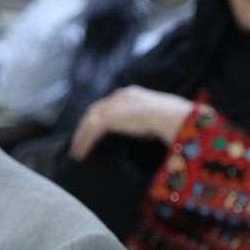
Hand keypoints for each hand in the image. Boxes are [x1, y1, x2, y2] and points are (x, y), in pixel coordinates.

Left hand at [69, 85, 193, 160]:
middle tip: (78, 142)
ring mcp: (113, 107)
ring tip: (77, 153)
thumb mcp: (157, 116)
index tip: (92, 130)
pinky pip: (91, 133)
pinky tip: (81, 155)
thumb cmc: (172, 119)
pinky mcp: (109, 119)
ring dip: (81, 138)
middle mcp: (118, 98)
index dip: (97, 118)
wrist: (171, 116)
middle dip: (84, 127)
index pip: (107, 105)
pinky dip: (85, 144)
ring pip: (89, 123)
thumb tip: (149, 131)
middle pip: (93, 112)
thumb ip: (147, 120)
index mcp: (129, 95)